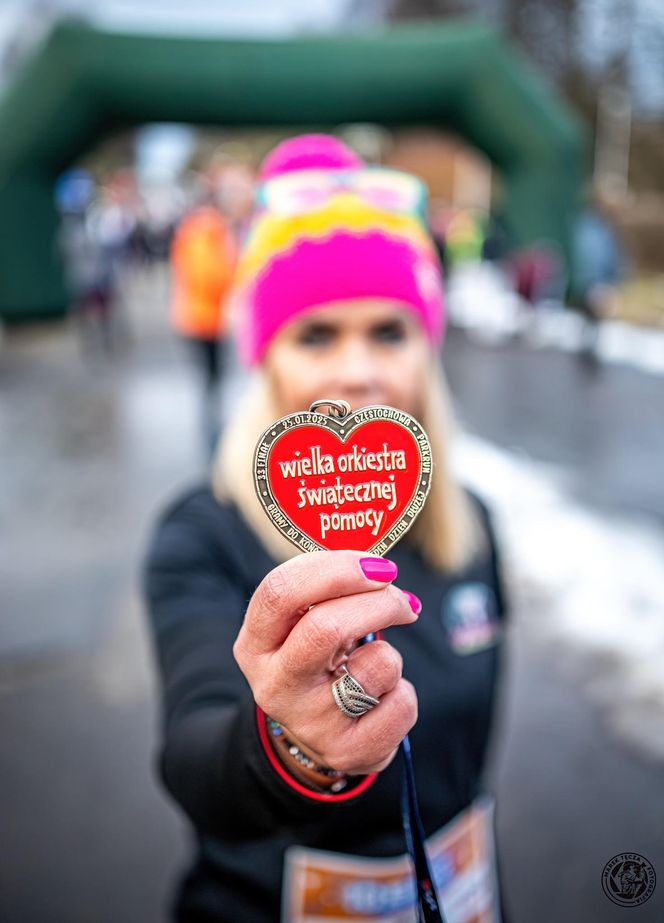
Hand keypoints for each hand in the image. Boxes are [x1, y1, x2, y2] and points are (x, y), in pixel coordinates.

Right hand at [233, 551, 419, 775]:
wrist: (312, 738)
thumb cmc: (316, 661)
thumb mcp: (303, 626)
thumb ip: (329, 592)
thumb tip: (380, 566)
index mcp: (255, 645)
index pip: (281, 592)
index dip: (336, 570)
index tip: (377, 566)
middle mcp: (274, 685)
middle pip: (326, 626)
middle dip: (379, 602)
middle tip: (402, 598)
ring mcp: (309, 723)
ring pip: (376, 665)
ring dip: (390, 654)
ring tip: (373, 666)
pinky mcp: (347, 752)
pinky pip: (401, 704)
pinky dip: (402, 692)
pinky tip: (380, 700)